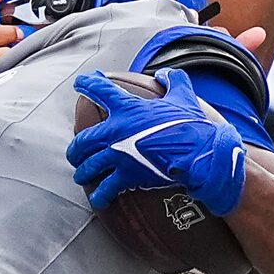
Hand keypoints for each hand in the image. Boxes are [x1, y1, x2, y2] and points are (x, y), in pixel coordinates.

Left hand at [67, 68, 246, 216]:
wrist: (198, 154)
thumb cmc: (190, 124)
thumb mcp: (183, 96)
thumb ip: (174, 81)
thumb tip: (166, 74)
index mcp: (126, 108)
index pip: (100, 90)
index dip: (88, 83)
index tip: (80, 83)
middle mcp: (115, 131)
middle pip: (83, 139)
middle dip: (76, 148)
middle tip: (75, 153)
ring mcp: (118, 155)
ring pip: (89, 165)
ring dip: (83, 171)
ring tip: (81, 175)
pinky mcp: (127, 175)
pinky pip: (107, 188)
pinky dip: (100, 195)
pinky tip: (98, 199)